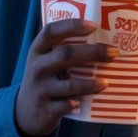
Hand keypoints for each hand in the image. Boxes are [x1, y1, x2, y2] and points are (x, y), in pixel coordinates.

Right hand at [14, 19, 115, 136]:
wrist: (24, 112)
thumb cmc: (45, 80)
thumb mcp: (45, 62)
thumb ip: (63, 51)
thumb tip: (103, 41)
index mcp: (38, 50)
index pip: (51, 31)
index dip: (72, 25)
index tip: (94, 25)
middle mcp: (37, 67)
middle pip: (65, 54)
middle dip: (92, 52)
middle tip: (113, 52)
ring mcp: (40, 88)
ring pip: (69, 84)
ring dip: (90, 83)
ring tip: (106, 82)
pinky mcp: (45, 109)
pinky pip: (63, 106)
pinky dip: (73, 104)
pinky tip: (81, 103)